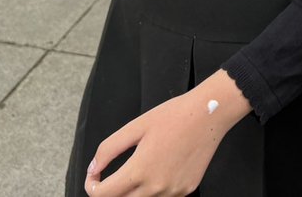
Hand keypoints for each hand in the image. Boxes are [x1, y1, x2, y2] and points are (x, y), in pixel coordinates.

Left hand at [85, 70, 251, 196]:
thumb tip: (93, 168)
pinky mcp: (186, 190)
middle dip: (111, 191)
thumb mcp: (136, 126)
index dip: (92, 186)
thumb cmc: (174, 116)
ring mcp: (173, 192)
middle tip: (110, 176)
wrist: (209, 113)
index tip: (93, 177)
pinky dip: (154, 190)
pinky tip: (160, 169)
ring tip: (140, 168)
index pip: (104, 194)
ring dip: (133, 191)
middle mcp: (156, 187)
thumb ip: (109, 149)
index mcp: (140, 170)